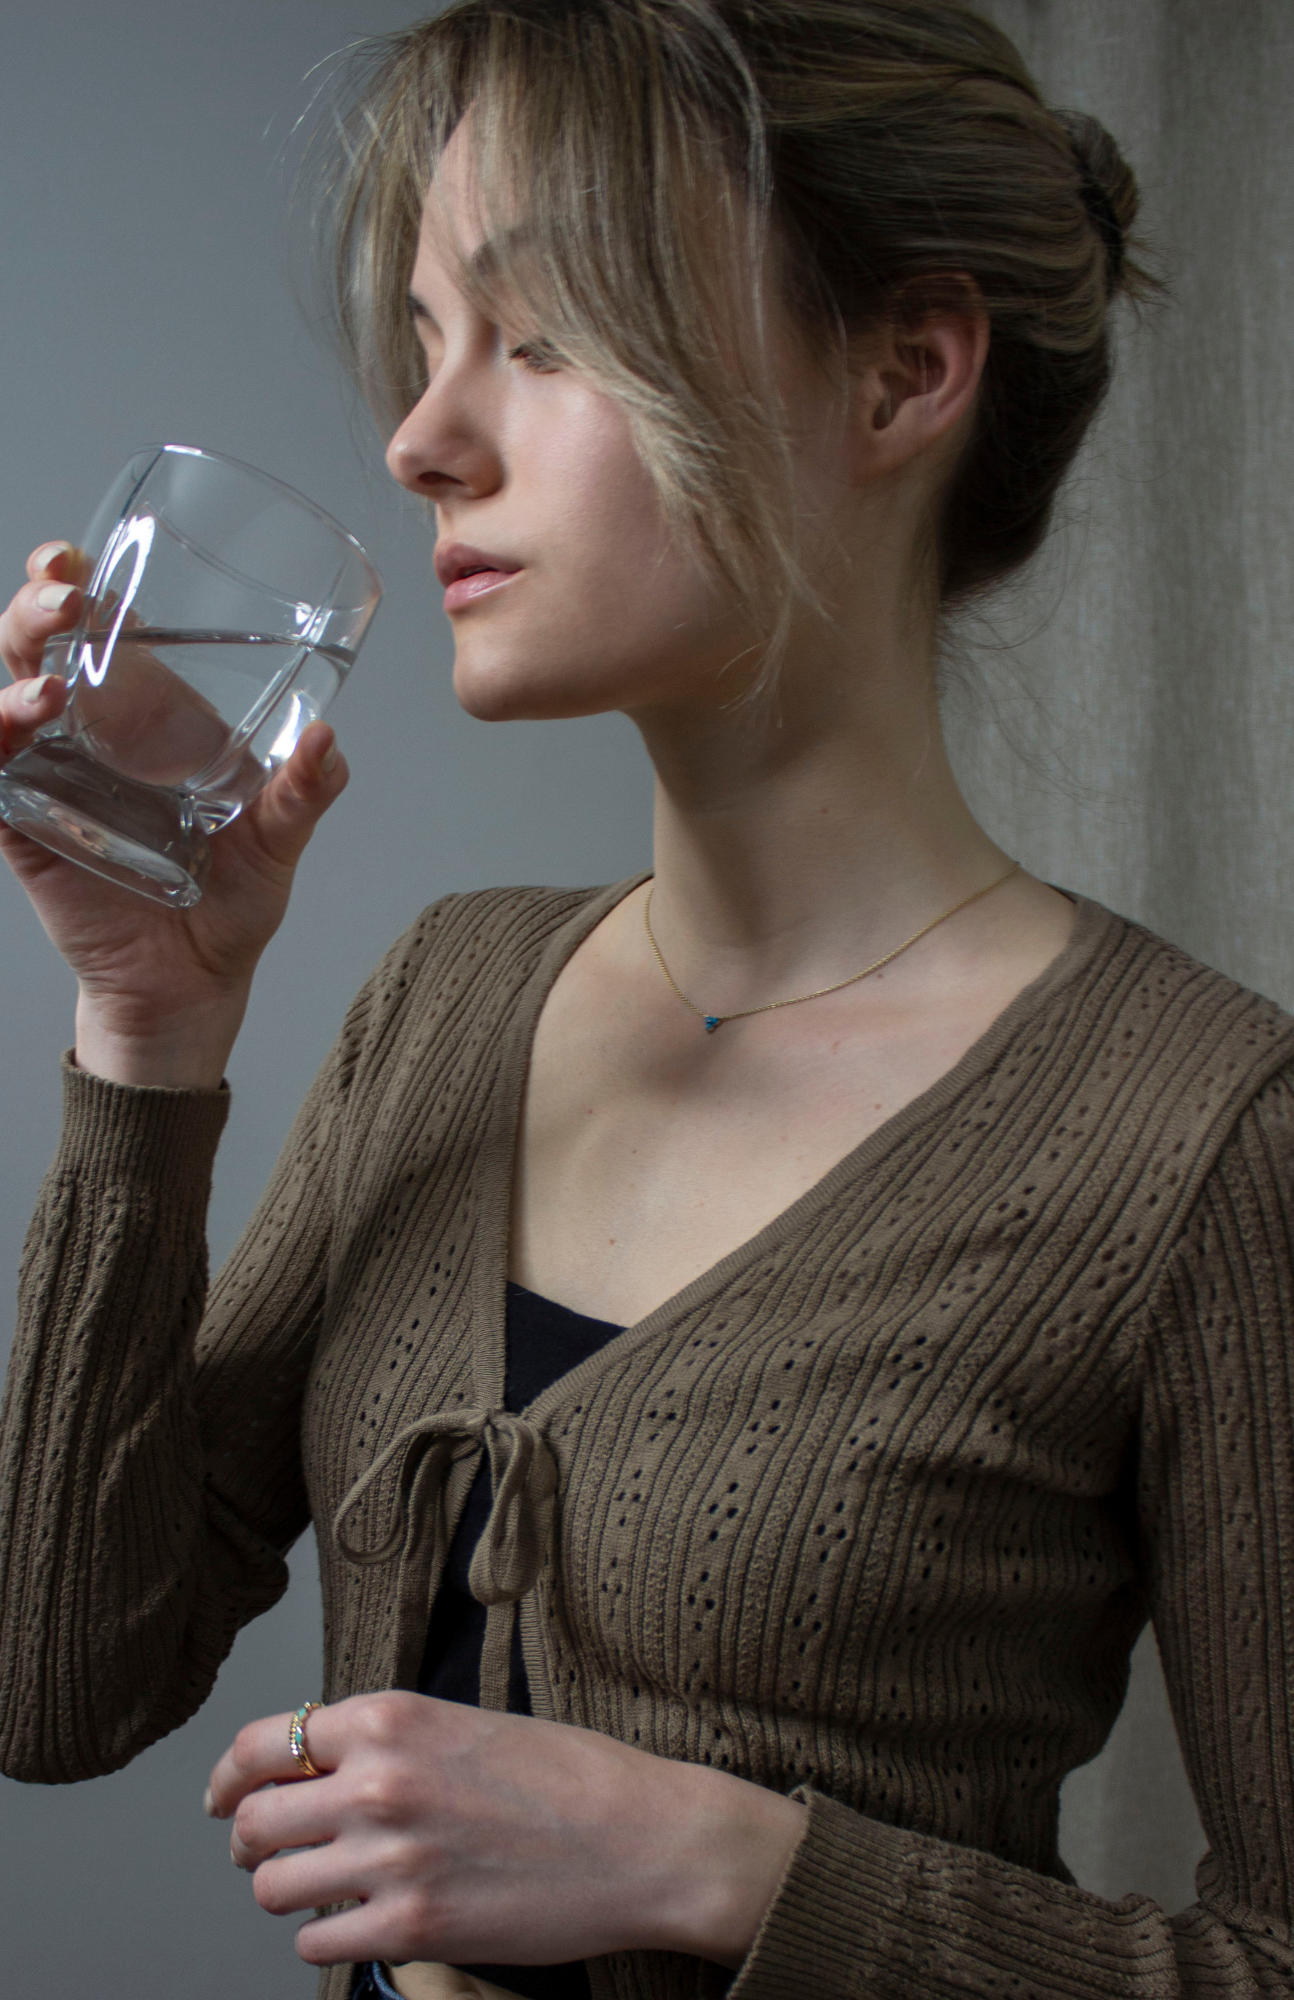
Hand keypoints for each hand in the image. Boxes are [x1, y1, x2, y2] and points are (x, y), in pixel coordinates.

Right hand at [0, 541, 348, 1087]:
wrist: (194, 985)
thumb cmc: (231, 903)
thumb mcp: (277, 841)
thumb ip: (303, 792)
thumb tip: (326, 741)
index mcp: (143, 715)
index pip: (94, 626)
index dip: (71, 581)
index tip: (75, 557)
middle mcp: (87, 735)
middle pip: (34, 646)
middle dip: (34, 608)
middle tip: (64, 598)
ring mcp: (51, 780)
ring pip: (3, 702)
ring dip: (14, 684)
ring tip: (51, 692)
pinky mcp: (28, 832)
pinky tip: (6, 738)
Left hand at [207, 1692, 804, 1971]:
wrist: (639, 1839)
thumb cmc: (567, 1777)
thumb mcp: (463, 1724)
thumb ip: (385, 1741)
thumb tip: (317, 1766)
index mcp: (389, 1718)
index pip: (260, 1745)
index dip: (226, 1778)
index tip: (221, 1796)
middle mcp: (378, 1784)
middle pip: (253, 1823)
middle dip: (251, 1841)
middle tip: (268, 1851)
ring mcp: (390, 1861)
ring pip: (272, 1888)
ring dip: (289, 1892)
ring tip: (328, 1887)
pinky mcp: (410, 1930)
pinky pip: (316, 1943)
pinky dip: (329, 1937)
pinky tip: (366, 1919)